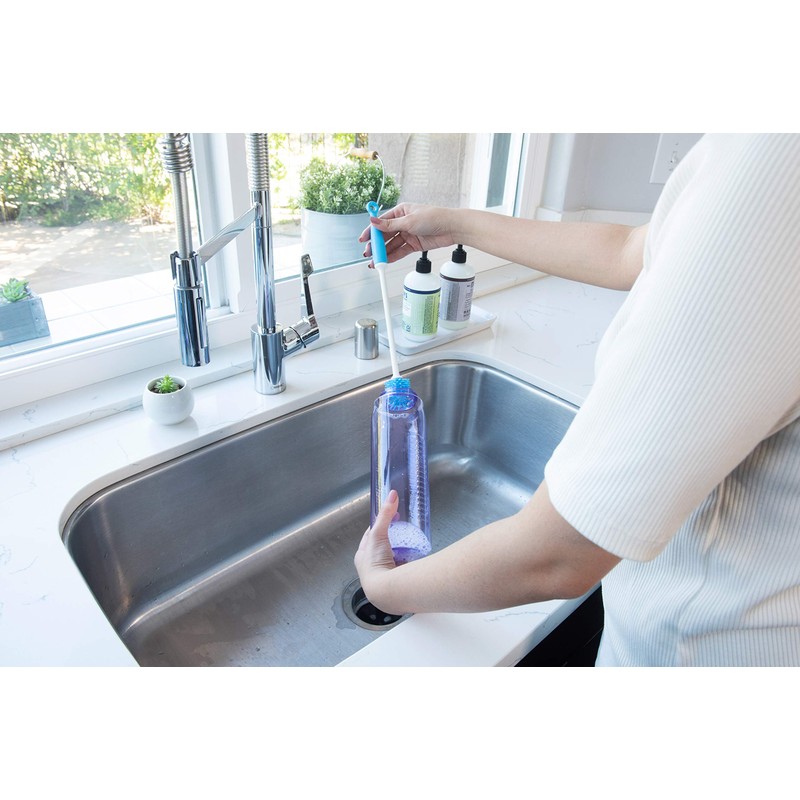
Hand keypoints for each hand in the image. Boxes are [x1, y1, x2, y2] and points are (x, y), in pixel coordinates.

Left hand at [354, 489, 399, 609]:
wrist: (385, 591)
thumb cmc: (376, 564)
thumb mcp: (378, 534)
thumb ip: (385, 515)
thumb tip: (392, 494)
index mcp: (361, 556)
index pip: (370, 537)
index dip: (380, 526)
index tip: (390, 518)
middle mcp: (371, 567)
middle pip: (383, 548)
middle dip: (392, 540)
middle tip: (404, 530)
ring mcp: (383, 575)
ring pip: (393, 559)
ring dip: (401, 552)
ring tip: (411, 544)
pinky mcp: (395, 581)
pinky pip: (403, 568)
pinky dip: (408, 563)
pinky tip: (415, 559)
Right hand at [359, 203, 456, 266]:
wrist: (451, 228)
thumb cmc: (434, 217)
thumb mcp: (409, 220)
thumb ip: (390, 225)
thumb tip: (373, 221)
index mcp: (400, 212)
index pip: (381, 222)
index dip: (371, 231)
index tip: (363, 239)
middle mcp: (403, 223)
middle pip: (385, 235)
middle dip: (377, 245)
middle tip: (369, 254)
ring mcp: (408, 234)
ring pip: (392, 245)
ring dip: (384, 253)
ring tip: (376, 262)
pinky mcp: (414, 244)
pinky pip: (400, 251)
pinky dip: (393, 257)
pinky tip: (386, 261)